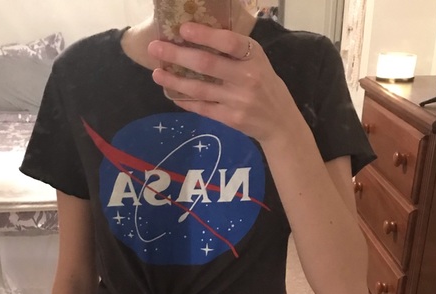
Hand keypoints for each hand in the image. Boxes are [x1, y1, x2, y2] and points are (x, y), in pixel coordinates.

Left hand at [148, 22, 301, 143]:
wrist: (279, 123)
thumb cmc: (266, 86)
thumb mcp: (258, 62)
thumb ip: (235, 53)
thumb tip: (198, 38)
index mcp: (254, 57)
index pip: (229, 42)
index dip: (205, 34)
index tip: (183, 28)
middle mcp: (246, 78)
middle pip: (207, 64)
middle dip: (178, 55)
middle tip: (156, 48)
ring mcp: (237, 100)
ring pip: (199, 88)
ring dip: (174, 80)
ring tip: (157, 73)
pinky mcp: (230, 118)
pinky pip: (202, 107)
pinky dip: (185, 100)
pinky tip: (171, 93)